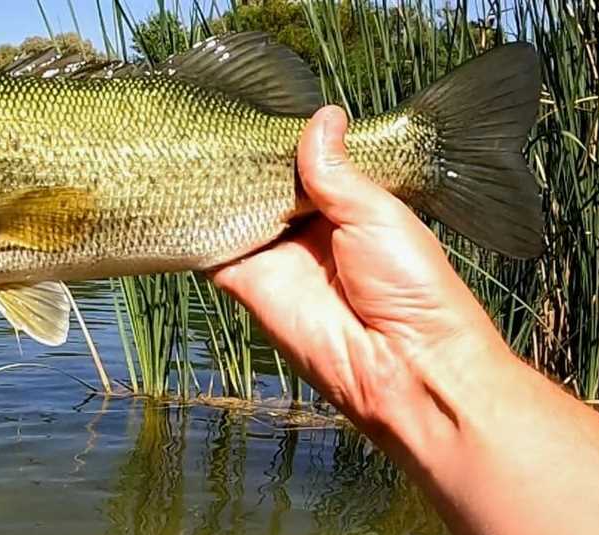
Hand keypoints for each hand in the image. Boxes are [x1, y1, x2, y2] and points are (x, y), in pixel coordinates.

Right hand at [212, 106, 515, 437]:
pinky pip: (213, 249)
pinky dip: (198, 225)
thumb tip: (321, 117)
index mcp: (349, 208)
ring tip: (199, 141)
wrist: (402, 362)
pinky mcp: (247, 282)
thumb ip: (337, 169)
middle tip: (224, 120)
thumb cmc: (412, 287)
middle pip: (266, 185)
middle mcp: (308, 230)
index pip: (308, 164)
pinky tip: (186, 190)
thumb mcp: (377, 211)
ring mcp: (276, 256)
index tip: (262, 108)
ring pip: (236, 210)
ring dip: (220, 185)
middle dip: (248, 159)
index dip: (287, 139)